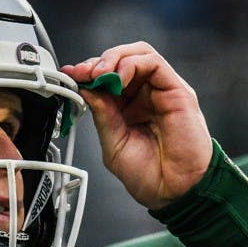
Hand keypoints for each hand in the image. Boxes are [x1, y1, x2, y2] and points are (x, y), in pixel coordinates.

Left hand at [61, 42, 212, 209]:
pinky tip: (117, 80)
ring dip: (113, 59)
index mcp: (129, 108)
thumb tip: (86, 89)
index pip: (108, 77)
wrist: (175, 192)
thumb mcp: (114, 143)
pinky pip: (154, 63)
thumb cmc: (150, 175)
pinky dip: (131, 64)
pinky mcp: (177, 90)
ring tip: (99, 74)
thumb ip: (102, 114)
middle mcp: (146, 96)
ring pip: (138, 54)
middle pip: (122, 59)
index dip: (88, 73)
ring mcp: (162, 91)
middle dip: (97, 62)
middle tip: (82, 73)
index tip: (69, 76)